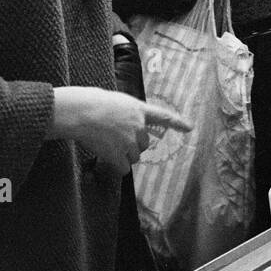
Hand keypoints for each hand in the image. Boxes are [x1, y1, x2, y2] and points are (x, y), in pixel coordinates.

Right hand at [49, 87, 190, 175]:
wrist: (80, 112)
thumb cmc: (90, 103)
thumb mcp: (114, 102)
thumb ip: (125, 113)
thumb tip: (121, 127)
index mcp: (138, 109)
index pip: (163, 116)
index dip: (177, 123)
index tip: (190, 128)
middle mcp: (139, 126)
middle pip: (143, 144)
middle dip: (131, 145)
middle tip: (113, 138)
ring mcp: (130, 141)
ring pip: (133, 157)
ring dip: (122, 155)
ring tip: (105, 144)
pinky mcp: (120, 155)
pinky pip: (123, 168)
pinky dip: (116, 166)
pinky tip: (105, 156)